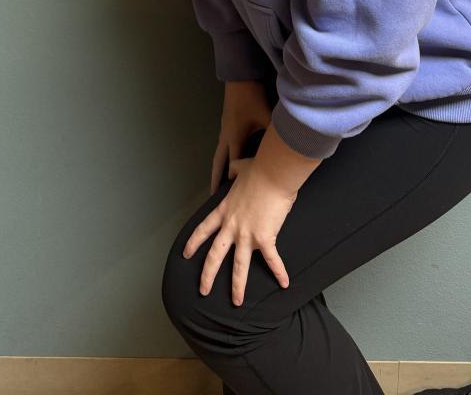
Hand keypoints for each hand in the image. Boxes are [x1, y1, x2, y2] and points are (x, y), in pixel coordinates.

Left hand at [183, 153, 296, 305]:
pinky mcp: (265, 238)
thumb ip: (233, 171)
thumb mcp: (240, 168)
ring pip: (238, 266)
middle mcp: (232, 226)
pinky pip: (272, 260)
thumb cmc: (258, 169)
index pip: (203, 229)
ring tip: (236, 302)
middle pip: (215, 255)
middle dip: (207, 275)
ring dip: (237, 286)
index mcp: (224, 210)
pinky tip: (284, 284)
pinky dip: (279, 272)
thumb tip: (232, 168)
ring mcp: (247, 234)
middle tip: (203, 290)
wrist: (273, 173)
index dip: (194, 242)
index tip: (186, 254)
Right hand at [210, 79, 272, 195]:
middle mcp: (226, 136)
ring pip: (218, 154)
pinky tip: (227, 160)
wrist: (240, 78)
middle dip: (216, 178)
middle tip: (213, 195)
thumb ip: (274, 134)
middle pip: (218, 162)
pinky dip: (222, 157)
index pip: (232, 164)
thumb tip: (287, 146)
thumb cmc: (252, 99)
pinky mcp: (226, 124)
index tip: (230, 195)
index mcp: (235, 138)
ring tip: (217, 182)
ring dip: (217, 168)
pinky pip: (222, 146)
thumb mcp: (266, 117)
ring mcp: (224, 130)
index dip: (231, 179)